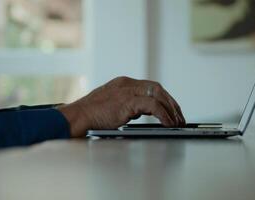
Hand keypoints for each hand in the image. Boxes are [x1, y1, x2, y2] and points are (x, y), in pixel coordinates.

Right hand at [58, 76, 184, 136]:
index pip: (151, 86)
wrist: (76, 117)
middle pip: (158, 87)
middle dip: (171, 103)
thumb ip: (127, 105)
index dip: (164, 98)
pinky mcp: (127, 102)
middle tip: (179, 117)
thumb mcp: (112, 105)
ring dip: (170, 109)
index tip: (171, 109)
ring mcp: (127, 91)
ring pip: (158, 94)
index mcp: (124, 83)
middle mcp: (127, 84)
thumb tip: (140, 112)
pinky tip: (167, 123)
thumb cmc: (91, 115)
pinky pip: (153, 106)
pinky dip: (163, 115)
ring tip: (176, 122)